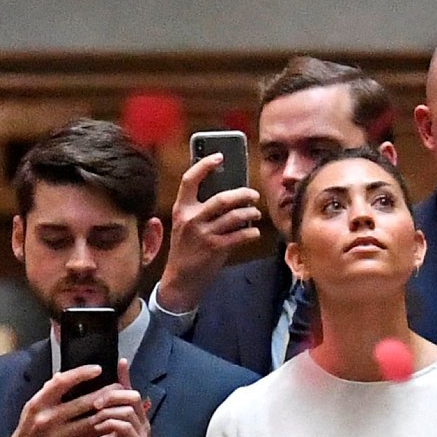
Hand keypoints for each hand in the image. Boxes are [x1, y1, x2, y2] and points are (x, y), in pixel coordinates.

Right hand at [0, 360, 111, 436]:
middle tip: (118, 386)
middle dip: (104, 393)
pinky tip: (113, 421)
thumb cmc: (28, 432)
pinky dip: (103, 426)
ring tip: (120, 403)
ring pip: (90, 419)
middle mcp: (47, 417)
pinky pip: (90, 434)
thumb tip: (61, 375)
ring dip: (107, 410)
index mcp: (38, 404)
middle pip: (82, 402)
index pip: (61, 383)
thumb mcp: (32, 409)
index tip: (97, 369)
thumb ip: (47, 393)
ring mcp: (58, 433)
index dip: (81, 374)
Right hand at [162, 154, 264, 311]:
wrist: (180, 280)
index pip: (189, 180)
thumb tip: (228, 191)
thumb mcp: (186, 225)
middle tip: (254, 195)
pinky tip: (254, 232)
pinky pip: (240, 235)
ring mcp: (203, 234)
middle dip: (243, 194)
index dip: (205, 165)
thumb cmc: (187, 249)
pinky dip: (251, 232)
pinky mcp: (215, 249)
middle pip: (222, 198)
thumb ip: (200, 209)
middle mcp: (191, 219)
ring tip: (256, 213)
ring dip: (250, 213)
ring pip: (235, 216)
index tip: (220, 156)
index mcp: (181, 209)